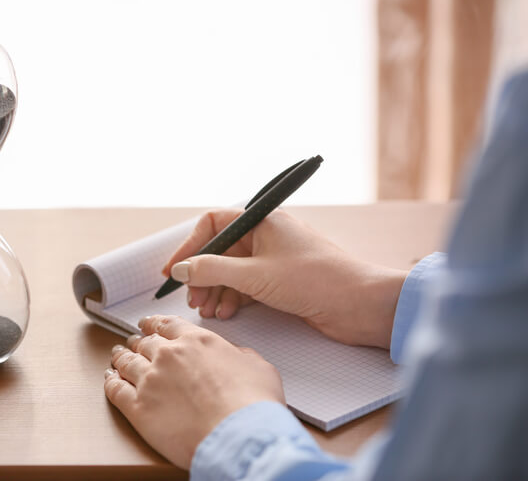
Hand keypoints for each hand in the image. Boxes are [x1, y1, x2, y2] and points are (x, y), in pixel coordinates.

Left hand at [104, 315, 283, 469]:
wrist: (239, 436)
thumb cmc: (253, 404)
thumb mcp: (258, 367)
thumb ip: (241, 355)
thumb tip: (235, 355)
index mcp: (196, 341)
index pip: (167, 325)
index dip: (154, 324)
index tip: (149, 325)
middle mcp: (168, 355)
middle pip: (144, 343)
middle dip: (138, 342)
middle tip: (134, 343)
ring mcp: (150, 380)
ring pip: (126, 362)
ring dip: (120, 358)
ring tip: (116, 357)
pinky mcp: (138, 408)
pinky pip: (115, 389)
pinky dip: (110, 382)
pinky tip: (110, 379)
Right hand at [162, 209, 407, 348]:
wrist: (360, 305)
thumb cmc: (315, 279)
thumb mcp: (254, 275)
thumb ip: (213, 270)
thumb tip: (181, 269)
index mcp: (262, 220)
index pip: (212, 224)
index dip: (189, 245)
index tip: (173, 270)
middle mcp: (266, 235)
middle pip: (220, 250)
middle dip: (202, 275)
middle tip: (192, 299)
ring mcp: (274, 259)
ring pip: (231, 271)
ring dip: (215, 290)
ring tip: (208, 311)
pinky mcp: (281, 281)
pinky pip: (246, 285)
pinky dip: (232, 298)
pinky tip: (226, 313)